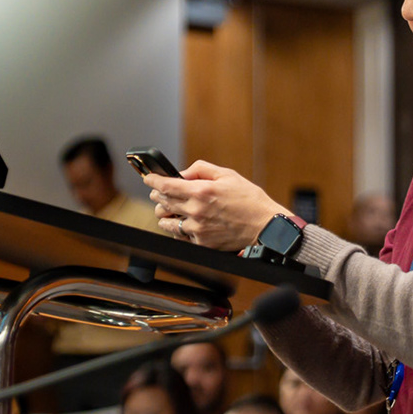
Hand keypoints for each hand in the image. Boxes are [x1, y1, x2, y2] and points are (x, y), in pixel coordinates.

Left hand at [142, 160, 287, 251]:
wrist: (264, 226)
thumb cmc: (249, 200)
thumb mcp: (227, 175)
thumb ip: (201, 170)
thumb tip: (183, 173)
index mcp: (202, 192)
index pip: (166, 186)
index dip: (152, 180)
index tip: (148, 178)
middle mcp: (196, 211)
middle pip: (163, 203)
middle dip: (158, 195)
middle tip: (160, 192)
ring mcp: (198, 230)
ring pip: (166, 222)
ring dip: (165, 214)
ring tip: (171, 210)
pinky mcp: (202, 243)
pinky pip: (180, 236)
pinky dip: (178, 229)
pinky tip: (184, 223)